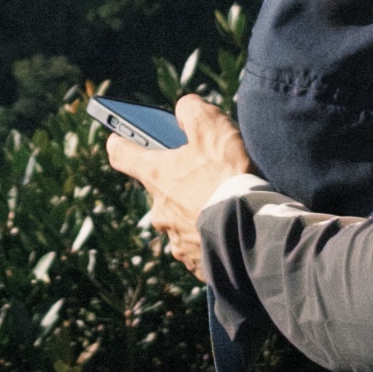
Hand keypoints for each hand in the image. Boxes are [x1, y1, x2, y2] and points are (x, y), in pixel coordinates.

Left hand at [102, 92, 253, 283]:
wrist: (252, 233)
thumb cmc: (228, 176)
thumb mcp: (212, 128)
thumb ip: (192, 111)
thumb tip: (184, 109)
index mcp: (156, 176)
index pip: (121, 153)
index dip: (121, 140)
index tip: (120, 134)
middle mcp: (159, 210)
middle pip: (160, 188)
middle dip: (179, 179)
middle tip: (206, 171)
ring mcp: (176, 239)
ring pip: (181, 218)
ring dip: (197, 210)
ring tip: (226, 203)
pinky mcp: (196, 262)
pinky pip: (200, 244)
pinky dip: (211, 235)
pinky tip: (232, 228)